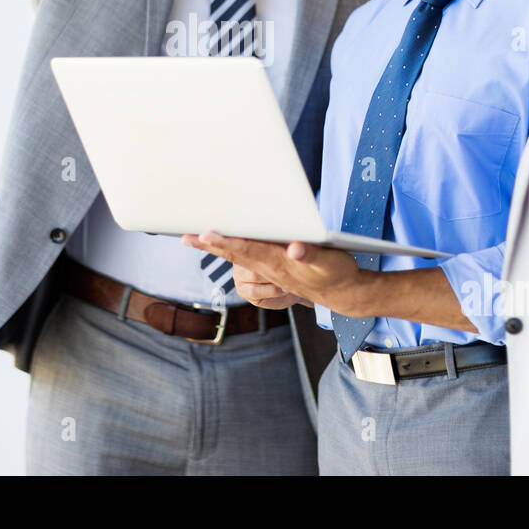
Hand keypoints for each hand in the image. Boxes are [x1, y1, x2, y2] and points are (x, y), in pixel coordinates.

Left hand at [182, 232, 376, 316]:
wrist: (342, 293)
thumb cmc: (336, 273)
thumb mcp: (328, 261)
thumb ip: (310, 255)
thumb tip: (294, 249)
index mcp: (279, 264)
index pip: (247, 251)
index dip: (226, 242)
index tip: (206, 235)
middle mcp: (269, 269)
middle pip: (235, 255)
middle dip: (211, 246)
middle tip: (186, 237)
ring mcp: (269, 272)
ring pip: (237, 260)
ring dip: (216, 250)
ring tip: (195, 240)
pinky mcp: (272, 272)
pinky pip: (245, 264)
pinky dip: (230, 253)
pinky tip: (219, 247)